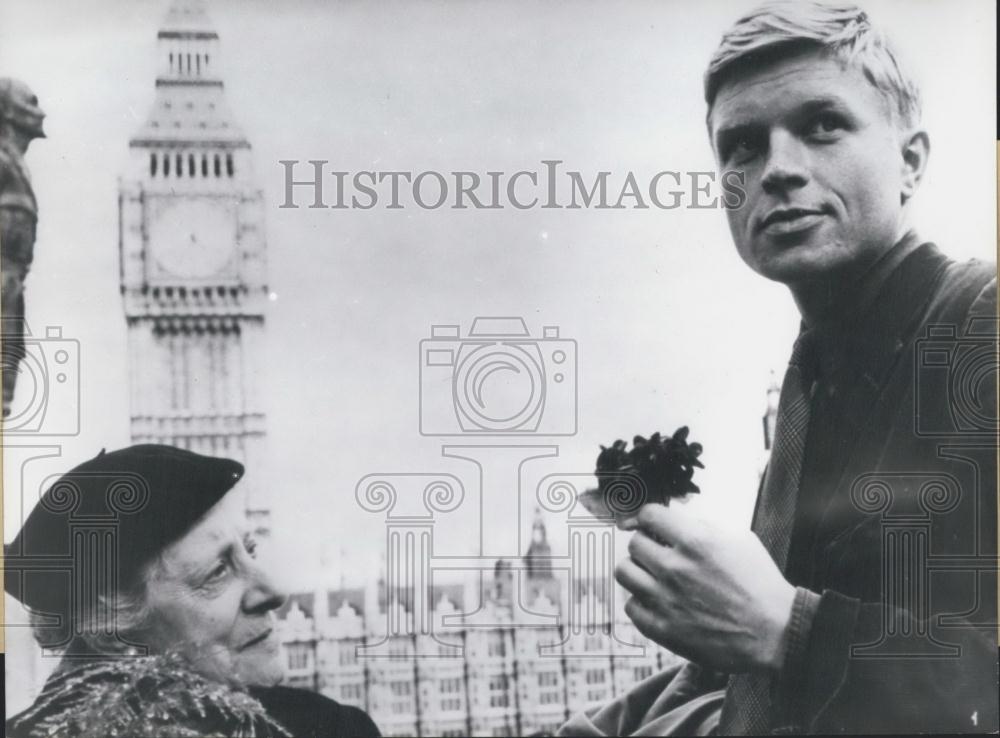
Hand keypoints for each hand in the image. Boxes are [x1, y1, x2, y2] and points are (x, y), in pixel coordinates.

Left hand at [614, 503, 796, 673]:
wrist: (774, 633)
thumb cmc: (760, 584)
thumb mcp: (738, 540)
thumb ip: (702, 526)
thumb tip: (675, 517)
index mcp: (695, 542)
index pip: (648, 514)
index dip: (650, 517)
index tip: (652, 525)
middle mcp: (675, 568)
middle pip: (634, 543)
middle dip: (646, 544)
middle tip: (659, 553)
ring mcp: (665, 599)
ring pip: (624, 572)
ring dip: (638, 570)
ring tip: (653, 576)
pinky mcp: (662, 628)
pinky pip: (630, 606)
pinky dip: (641, 602)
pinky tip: (658, 602)